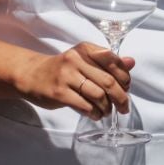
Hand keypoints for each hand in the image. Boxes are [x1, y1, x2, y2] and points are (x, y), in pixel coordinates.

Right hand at [14, 43, 133, 118]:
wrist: (32, 75)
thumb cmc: (63, 69)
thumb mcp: (84, 60)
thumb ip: (108, 62)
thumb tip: (132, 62)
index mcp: (85, 49)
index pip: (113, 61)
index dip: (125, 77)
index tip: (127, 88)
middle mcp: (76, 60)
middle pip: (108, 81)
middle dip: (121, 97)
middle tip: (124, 107)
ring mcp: (66, 76)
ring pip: (98, 95)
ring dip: (107, 108)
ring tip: (107, 111)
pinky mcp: (59, 93)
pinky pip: (85, 106)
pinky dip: (95, 113)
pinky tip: (96, 114)